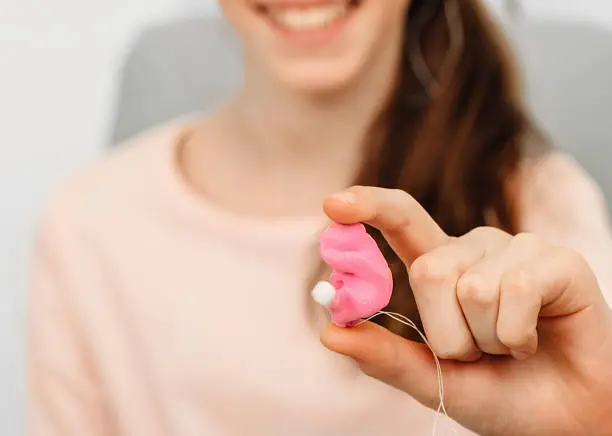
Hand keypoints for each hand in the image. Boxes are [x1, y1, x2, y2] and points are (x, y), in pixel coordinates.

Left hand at [320, 186, 611, 435]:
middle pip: (429, 271)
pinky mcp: (556, 259)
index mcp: (441, 270)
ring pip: (472, 288)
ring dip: (487, 340)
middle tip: (479, 353)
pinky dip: (518, 334)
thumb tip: (328, 333)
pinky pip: (515, 290)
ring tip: (511, 347)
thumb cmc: (498, 393)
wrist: (563, 419)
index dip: (369, 206)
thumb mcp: (432, 380)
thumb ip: (384, 357)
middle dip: (449, 335)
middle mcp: (474, 250)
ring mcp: (516, 249)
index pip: (402, 220)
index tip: (331, 204)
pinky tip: (535, 339)